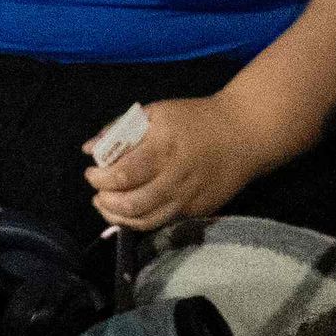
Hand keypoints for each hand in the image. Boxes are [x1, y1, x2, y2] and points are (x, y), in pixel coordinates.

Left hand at [88, 89, 287, 233]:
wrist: (245, 135)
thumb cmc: (196, 119)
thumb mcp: (157, 113)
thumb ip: (120, 129)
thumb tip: (90, 149)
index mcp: (162, 149)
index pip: (121, 176)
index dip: (99, 179)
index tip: (92, 172)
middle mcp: (174, 179)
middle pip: (130, 205)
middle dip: (105, 202)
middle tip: (98, 192)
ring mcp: (188, 199)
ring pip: (145, 222)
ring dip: (118, 218)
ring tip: (109, 206)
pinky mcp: (198, 211)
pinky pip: (162, 223)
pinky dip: (140, 221)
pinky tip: (131, 211)